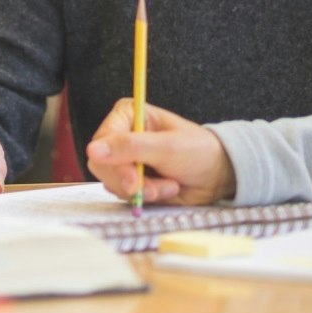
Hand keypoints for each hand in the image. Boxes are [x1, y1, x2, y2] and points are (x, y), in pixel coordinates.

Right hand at [86, 98, 235, 205]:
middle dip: (130, 182)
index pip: (102, 141)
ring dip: (142, 190)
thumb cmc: (198, 151)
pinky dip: (145, 197)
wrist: (218, 174)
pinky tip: (166, 190)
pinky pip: (125, 195)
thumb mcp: (166, 147)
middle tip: (153, 190)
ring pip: (113, 183)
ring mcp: (127, 160)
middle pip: (102, 165)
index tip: (133, 180)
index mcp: (128, 115)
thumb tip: (92, 150)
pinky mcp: (133, 180)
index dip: (114, 163)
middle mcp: (123, 136)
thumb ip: (129, 147)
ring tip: (169, 186)